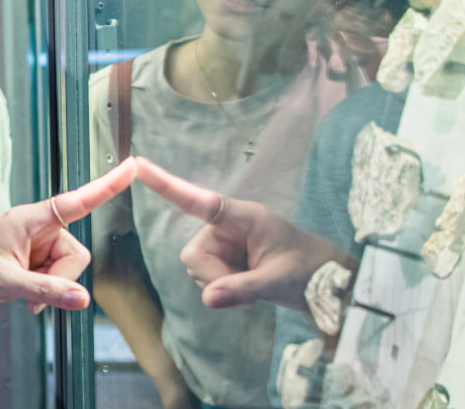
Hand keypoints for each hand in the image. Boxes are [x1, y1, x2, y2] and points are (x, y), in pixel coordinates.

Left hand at [0, 158, 136, 313]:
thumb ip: (47, 291)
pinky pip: (59, 279)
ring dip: (51, 288)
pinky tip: (26, 300)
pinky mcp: (36, 261)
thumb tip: (83, 299)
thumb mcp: (7, 282)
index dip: (108, 185)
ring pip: (69, 269)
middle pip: (76, 253)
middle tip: (30, 292)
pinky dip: (47, 293)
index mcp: (30, 219)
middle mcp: (38, 228)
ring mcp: (38, 245)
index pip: (77, 200)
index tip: (133, 165)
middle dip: (61, 278)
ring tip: (22, 295)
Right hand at [132, 158, 352, 309]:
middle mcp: (228, 228)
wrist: (327, 286)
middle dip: (213, 277)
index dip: (166, 184)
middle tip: (245, 291)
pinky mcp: (227, 263)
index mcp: (242, 217)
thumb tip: (208, 298)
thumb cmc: (311, 271)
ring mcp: (226, 246)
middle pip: (194, 253)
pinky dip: (223, 292)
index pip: (198, 200)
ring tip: (254, 291)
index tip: (137, 165)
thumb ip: (243, 288)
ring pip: (198, 270)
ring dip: (220, 286)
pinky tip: (248, 294)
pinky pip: (208, 280)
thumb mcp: (279, 280)